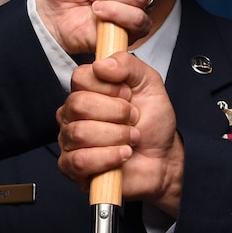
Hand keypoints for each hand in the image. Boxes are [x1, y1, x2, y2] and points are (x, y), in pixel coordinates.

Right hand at [58, 53, 183, 215]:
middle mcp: (73, 114)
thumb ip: (128, 64)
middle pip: (78, 104)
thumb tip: (102, 64)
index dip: (110, 87)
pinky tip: (123, 155)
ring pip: (79, 133)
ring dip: (116, 136)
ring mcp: (69, 140)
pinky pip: (79, 161)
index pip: (80, 77)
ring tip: (131, 139)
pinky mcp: (71, 168)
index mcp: (87, 90)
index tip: (128, 96)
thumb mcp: (149, 84)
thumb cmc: (152, 123)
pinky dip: (108, 157)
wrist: (162, 158)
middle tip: (133, 120)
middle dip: (116, 113)